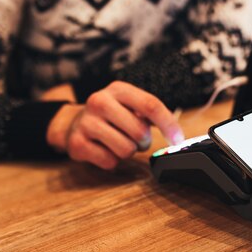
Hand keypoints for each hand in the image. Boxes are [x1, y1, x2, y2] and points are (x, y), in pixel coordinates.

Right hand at [47, 81, 183, 169]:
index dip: (168, 125)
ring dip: (128, 151)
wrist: (74, 123)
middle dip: (144, 141)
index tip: (178, 139)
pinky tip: (104, 149)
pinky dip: (112, 160)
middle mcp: (99, 101)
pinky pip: (110, 161)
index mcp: (118, 89)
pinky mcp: (77, 143)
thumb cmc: (112, 115)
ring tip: (118, 142)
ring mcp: (86, 122)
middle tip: (135, 138)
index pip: (151, 105)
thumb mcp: (130, 105)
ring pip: (126, 149)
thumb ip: (152, 114)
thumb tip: (175, 133)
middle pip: (140, 132)